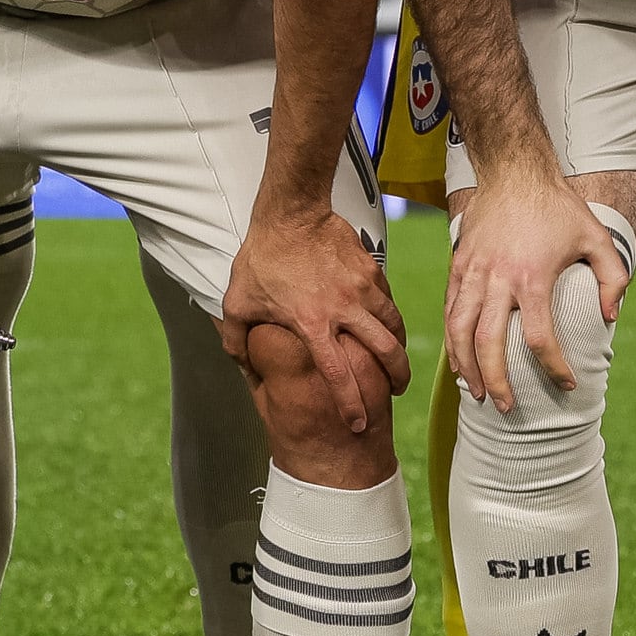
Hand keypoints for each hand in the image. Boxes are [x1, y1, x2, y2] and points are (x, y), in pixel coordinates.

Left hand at [217, 200, 406, 435]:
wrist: (291, 211)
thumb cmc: (262, 257)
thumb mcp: (238, 301)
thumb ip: (236, 339)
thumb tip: (242, 366)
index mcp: (311, 323)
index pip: (339, 374)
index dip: (351, 403)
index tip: (358, 423)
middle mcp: (343, 309)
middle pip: (385, 353)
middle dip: (396, 378)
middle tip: (395, 391)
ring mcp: (362, 289)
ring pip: (394, 327)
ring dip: (399, 349)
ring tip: (396, 361)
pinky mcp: (372, 270)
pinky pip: (389, 301)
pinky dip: (391, 318)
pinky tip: (385, 324)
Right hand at [442, 168, 633, 410]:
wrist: (513, 171)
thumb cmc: (558, 206)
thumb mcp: (598, 237)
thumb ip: (614, 278)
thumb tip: (611, 318)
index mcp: (533, 278)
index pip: (541, 339)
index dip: (555, 368)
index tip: (567, 384)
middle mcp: (498, 280)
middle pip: (488, 344)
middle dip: (496, 382)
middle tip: (505, 407)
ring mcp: (472, 273)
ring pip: (459, 331)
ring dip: (465, 367)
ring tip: (474, 393)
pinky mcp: (458, 265)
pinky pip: (450, 310)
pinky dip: (451, 340)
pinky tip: (459, 360)